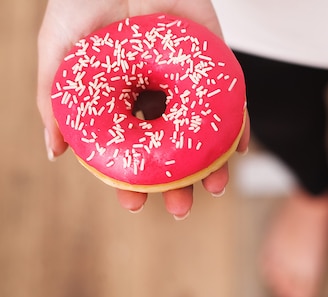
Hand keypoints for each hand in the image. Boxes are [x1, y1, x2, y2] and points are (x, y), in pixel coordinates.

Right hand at [37, 0, 249, 218]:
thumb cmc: (85, 3)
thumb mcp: (60, 53)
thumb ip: (56, 101)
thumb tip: (55, 153)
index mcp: (124, 99)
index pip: (132, 148)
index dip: (132, 178)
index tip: (134, 204)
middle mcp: (157, 95)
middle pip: (171, 147)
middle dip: (176, 182)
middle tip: (179, 209)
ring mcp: (186, 81)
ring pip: (202, 131)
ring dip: (210, 163)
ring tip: (213, 188)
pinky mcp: (214, 64)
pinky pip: (230, 100)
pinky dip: (236, 125)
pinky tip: (236, 150)